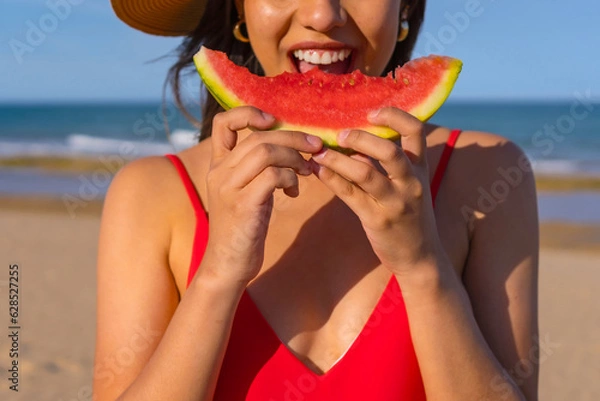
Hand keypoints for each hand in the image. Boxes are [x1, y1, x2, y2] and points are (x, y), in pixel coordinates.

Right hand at [201, 106, 322, 284]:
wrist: (228, 264)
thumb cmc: (243, 228)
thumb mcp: (246, 193)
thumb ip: (258, 170)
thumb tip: (292, 149)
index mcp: (218, 165)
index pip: (223, 123)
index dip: (249, 113)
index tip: (274, 122)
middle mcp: (219, 172)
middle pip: (258, 137)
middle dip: (293, 137)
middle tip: (315, 147)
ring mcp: (228, 188)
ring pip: (265, 152)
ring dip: (294, 158)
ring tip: (306, 171)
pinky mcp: (242, 205)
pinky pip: (272, 176)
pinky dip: (290, 179)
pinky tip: (294, 192)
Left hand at [309, 108, 443, 275]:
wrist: (420, 258)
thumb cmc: (410, 217)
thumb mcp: (408, 187)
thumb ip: (386, 166)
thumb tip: (355, 143)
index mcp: (420, 169)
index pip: (415, 131)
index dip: (394, 116)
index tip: (370, 112)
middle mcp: (411, 183)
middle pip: (388, 151)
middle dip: (360, 138)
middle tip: (340, 135)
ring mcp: (395, 202)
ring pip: (365, 173)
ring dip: (338, 159)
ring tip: (320, 154)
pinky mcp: (378, 220)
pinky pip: (351, 195)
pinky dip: (332, 180)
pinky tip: (319, 172)